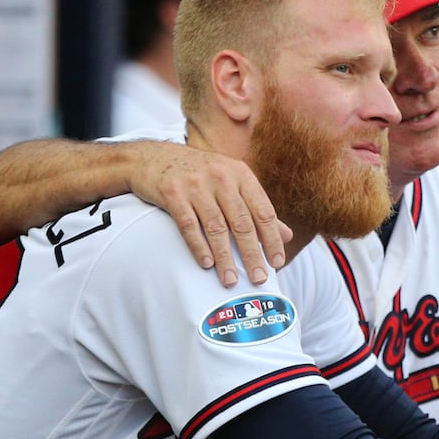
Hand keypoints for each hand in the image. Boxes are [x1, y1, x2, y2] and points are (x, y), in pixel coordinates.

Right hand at [128, 143, 291, 286]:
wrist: (152, 157)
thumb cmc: (199, 174)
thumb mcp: (231, 183)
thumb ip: (258, 208)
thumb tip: (287, 235)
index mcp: (241, 174)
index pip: (263, 211)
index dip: (272, 239)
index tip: (277, 263)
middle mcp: (221, 177)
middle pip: (242, 222)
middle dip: (252, 254)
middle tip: (259, 278)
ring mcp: (196, 184)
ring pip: (216, 227)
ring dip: (225, 257)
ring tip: (230, 280)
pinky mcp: (173, 193)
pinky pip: (189, 225)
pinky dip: (199, 246)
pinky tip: (207, 264)